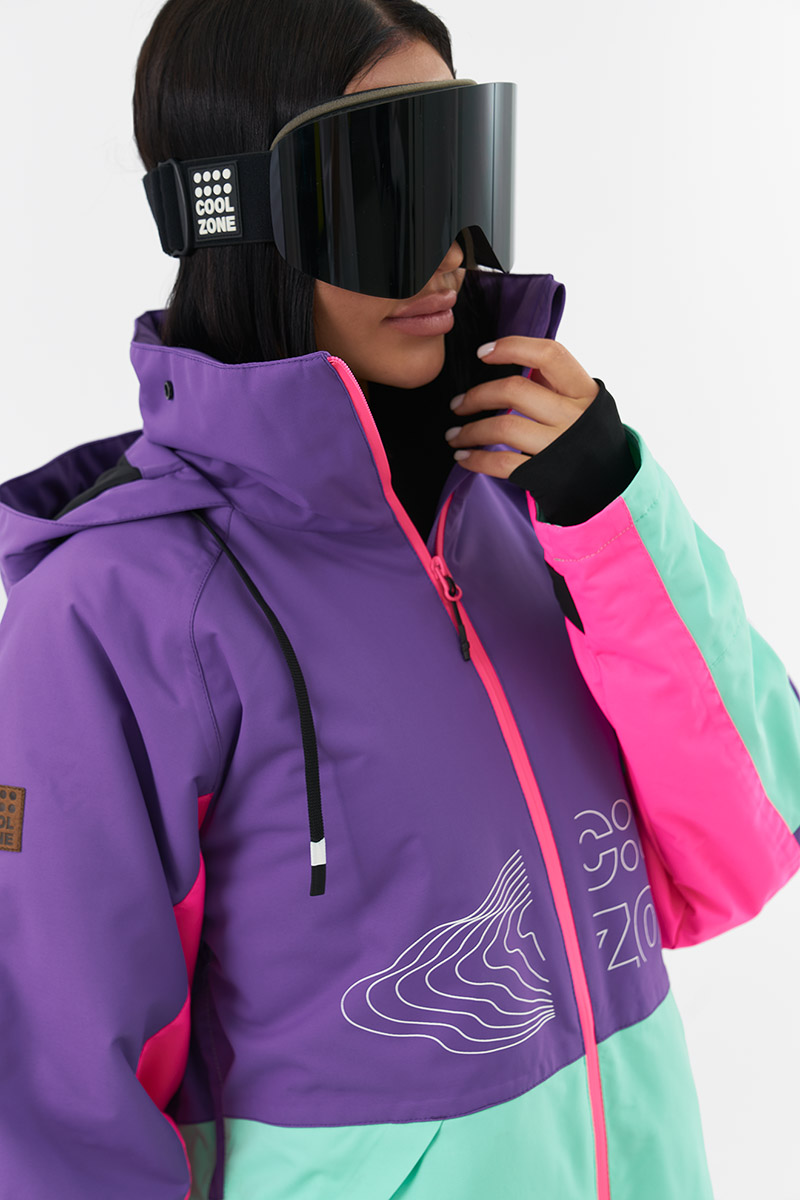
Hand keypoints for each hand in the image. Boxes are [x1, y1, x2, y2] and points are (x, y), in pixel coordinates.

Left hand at [444, 337, 599, 478]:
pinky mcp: (545, 474)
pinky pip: (503, 463)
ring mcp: (559, 446)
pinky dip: (477, 460)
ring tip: (453, 435)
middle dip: (477, 396)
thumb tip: (516, 356)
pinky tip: (463, 457)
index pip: (549, 355)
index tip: (483, 353)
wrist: (610, 485)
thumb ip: (554, 381)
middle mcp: (574, 416)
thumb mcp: (583, 403)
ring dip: (470, 431)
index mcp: (584, 391)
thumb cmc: (588, 436)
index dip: (513, 347)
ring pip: (504, 427)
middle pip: (515, 391)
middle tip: (457, 405)